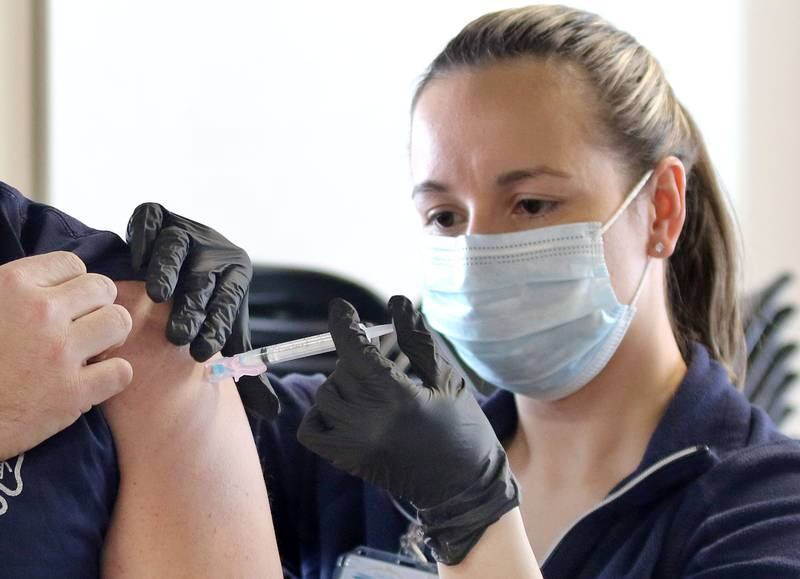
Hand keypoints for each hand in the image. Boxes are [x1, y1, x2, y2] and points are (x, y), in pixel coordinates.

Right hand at [0, 252, 132, 459]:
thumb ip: (16, 289)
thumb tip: (50, 284)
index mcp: (13, 285)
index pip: (72, 264)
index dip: (73, 285)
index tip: (65, 303)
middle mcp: (40, 313)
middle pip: (103, 288)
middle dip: (99, 305)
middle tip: (84, 326)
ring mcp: (59, 352)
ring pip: (119, 322)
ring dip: (111, 336)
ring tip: (92, 349)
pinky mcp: (72, 392)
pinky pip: (121, 370)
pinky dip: (112, 376)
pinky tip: (92, 379)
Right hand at [126, 203, 251, 360]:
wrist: (181, 269)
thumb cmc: (205, 309)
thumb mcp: (226, 333)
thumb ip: (245, 370)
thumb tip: (270, 410)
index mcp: (236, 274)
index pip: (230, 298)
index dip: (217, 324)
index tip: (200, 354)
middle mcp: (213, 249)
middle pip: (204, 276)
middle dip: (192, 307)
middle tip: (177, 337)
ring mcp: (185, 229)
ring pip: (176, 245)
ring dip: (168, 270)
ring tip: (157, 296)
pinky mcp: (157, 215)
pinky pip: (150, 217)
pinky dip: (142, 234)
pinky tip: (136, 260)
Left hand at [298, 296, 518, 564]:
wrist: (464, 487)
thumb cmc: (462, 427)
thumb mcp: (446, 378)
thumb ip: (416, 340)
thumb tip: (396, 302)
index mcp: (398, 397)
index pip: (355, 351)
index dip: (343, 324)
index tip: (340, 307)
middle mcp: (370, 421)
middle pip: (341, 371)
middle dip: (356, 358)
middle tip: (378, 360)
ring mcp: (355, 444)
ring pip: (324, 396)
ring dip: (340, 384)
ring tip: (367, 386)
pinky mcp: (349, 461)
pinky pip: (311, 431)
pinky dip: (319, 414)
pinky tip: (343, 408)